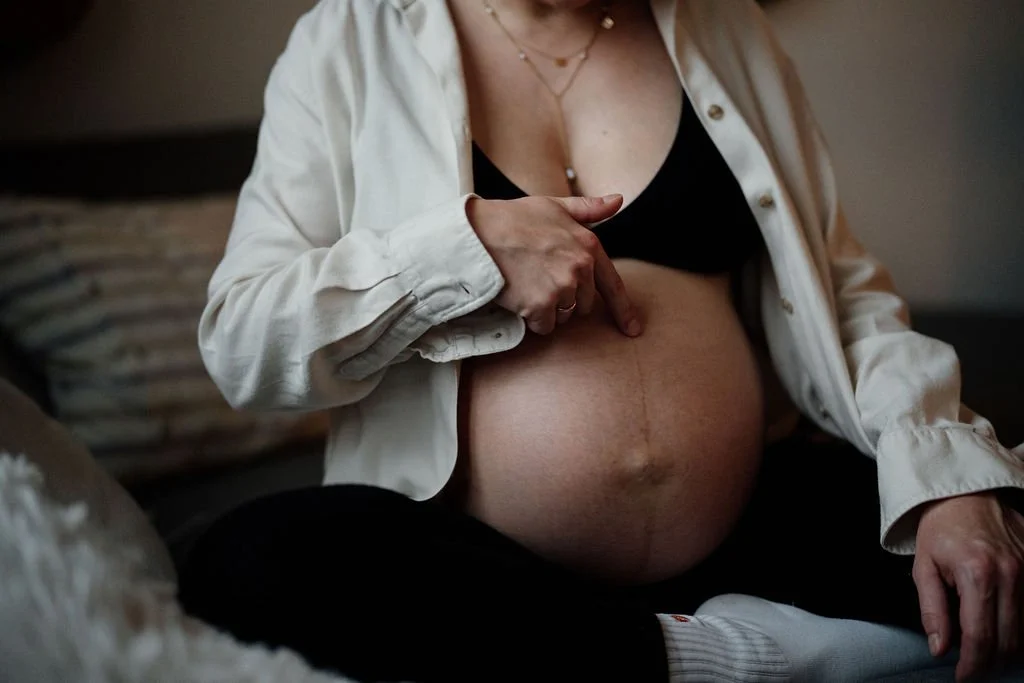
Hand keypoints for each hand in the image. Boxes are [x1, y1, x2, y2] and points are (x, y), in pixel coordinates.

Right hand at [467, 194, 642, 336]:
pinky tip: (519, 297)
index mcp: (589, 246)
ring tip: (527, 283)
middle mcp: (580, 268)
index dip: (624, 310)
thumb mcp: (555, 206)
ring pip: (563, 316)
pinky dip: (532, 319)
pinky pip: (544, 326)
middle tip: (539, 278)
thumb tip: (618, 200)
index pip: (613, 285)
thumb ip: (589, 209)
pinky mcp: (540, 305)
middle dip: (566, 297)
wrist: (479, 234)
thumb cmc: (514, 218)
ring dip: (548, 309)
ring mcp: (561, 288)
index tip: (633, 329)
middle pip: (583, 304)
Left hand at [913, 492, 1023, 680]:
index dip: (972, 664)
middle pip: (1010, 641)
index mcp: (976, 573)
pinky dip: (1022, 629)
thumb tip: (940, 648)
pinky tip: (1006, 632)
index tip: (963, 676)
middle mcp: (1011, 573)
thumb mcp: (923, 567)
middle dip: (991, 663)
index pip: (980, 636)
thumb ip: (932, 610)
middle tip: (974, 668)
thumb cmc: (940, 530)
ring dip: (1010, 650)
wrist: (966, 495)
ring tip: (988, 652)